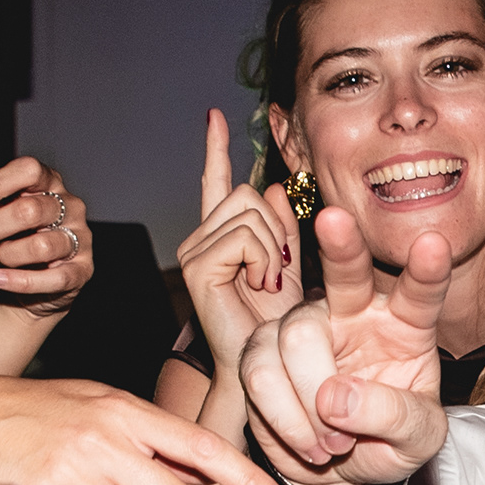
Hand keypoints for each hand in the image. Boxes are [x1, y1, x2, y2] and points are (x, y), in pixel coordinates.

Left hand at [0, 156, 92, 316]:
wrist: (28, 278)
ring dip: (9, 254)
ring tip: (1, 256)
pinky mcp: (82, 270)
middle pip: (31, 209)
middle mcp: (71, 206)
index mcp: (50, 183)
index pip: (29, 170)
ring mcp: (80, 238)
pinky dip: (19, 281)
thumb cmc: (12, 237)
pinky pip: (54, 278)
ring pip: (41, 246)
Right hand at [177, 110, 294, 380]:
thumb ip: (282, 229)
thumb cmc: (276, 327)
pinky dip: (261, 261)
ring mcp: (194, 251)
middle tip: (275, 272)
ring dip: (271, 249)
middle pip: (248, 193)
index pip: (216, 183)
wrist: (266, 368)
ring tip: (265, 285)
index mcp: (220, 237)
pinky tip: (256, 287)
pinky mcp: (197, 265)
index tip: (214, 116)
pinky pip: (243, 238)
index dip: (216, 149)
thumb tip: (278, 188)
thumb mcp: (290, 270)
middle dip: (276, 229)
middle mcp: (200, 238)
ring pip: (250, 214)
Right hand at [241, 207, 449, 484]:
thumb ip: (393, 417)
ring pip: (295, 338)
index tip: (432, 244)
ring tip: (334, 446)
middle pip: (346, 273)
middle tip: (334, 220)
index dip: (427, 269)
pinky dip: (283, 418)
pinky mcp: (264, 352)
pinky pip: (260, 373)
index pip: (421, 292)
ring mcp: (305, 327)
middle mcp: (355, 313)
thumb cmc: (391, 445)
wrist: (343, 473)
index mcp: (406, 324)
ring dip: (310, 402)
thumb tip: (335, 400)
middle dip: (340, 246)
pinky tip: (309, 445)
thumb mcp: (417, 440)